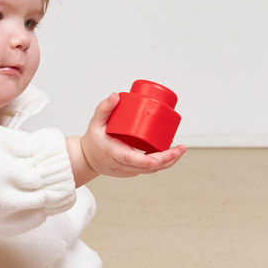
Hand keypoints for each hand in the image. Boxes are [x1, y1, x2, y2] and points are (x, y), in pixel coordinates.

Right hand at [67, 93, 185, 185]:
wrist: (87, 160)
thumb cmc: (93, 141)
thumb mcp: (95, 123)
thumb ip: (104, 108)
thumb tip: (117, 95)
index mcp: (115, 154)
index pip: (134, 160)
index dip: (150, 160)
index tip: (162, 157)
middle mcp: (124, 166)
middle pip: (150, 167)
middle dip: (168, 159)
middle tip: (181, 149)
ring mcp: (129, 171)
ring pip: (152, 170)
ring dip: (169, 162)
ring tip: (180, 150)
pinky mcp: (133, 171)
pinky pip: (149, 169)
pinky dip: (162, 163)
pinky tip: (172, 154)